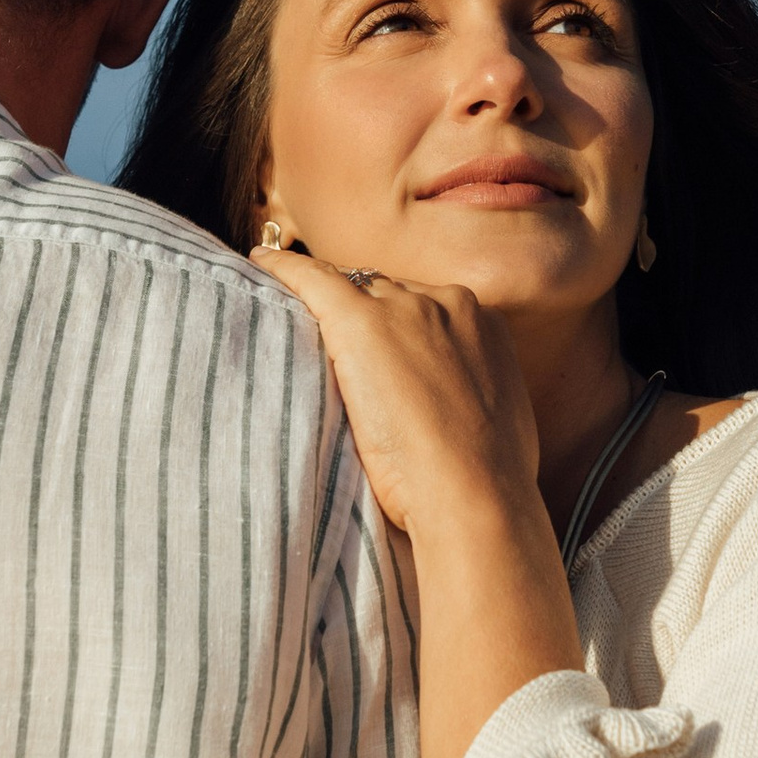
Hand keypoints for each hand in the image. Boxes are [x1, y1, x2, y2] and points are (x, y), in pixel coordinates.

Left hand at [249, 250, 540, 551]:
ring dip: (326, 299)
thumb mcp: (497, 417)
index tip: (378, 344)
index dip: (398, 324)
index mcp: (480, 322)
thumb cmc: (487, 479)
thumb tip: (452, 405)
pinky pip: (313, 279)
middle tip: (334, 340)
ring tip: (287, 299)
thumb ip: (468, 390)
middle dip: (364, 311)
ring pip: (351, 288)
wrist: (474, 493)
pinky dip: (285, 269)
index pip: (423, 306)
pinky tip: (261, 264)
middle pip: (387, 291)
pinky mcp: (360, 324)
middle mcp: (445, 303)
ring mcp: (403, 310)